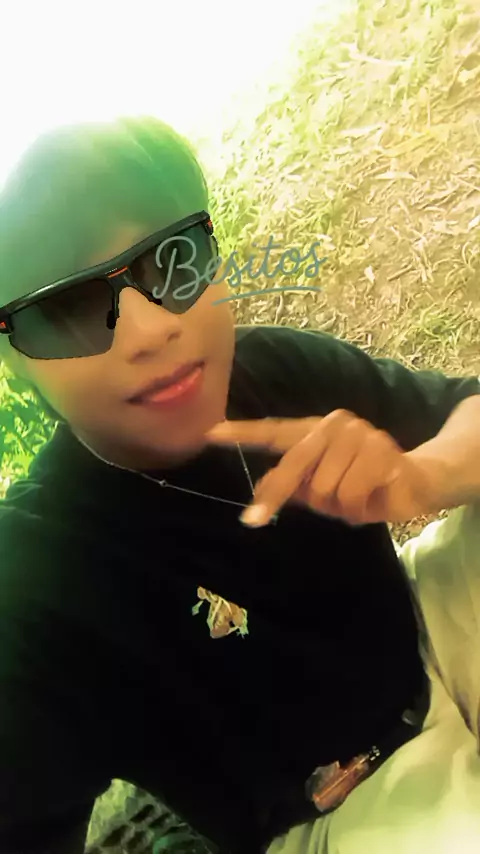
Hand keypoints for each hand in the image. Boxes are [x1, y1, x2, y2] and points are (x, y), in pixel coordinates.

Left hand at [204, 410, 450, 526]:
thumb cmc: (363, 485)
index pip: (274, 431)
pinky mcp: (381, 453)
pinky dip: (355, 510)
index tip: (210, 434)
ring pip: (323, 488)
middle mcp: (334, 426)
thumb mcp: (323, 488)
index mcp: (314, 432)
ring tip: (355, 499)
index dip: (242, 434)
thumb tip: (261, 488)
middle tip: (254, 520)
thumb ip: (294, 485)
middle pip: (293, 465)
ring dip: (336, 507)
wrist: (417, 483)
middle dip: (275, 497)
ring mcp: (359, 436)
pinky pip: (350, 495)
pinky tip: (370, 500)